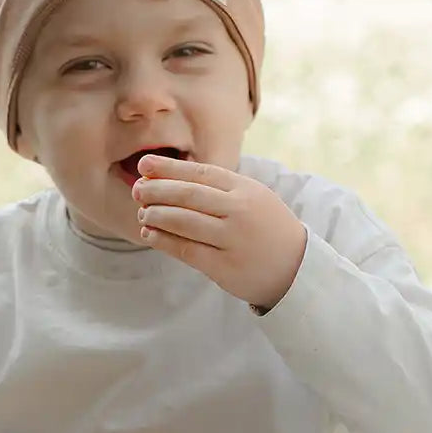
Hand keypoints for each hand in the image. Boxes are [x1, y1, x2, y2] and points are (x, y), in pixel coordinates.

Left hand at [133, 155, 307, 310]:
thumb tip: (171, 178)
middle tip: (136, 190)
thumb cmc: (265, 229)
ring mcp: (232, 239)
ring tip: (142, 213)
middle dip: (158, 190)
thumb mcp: (252, 198)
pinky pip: (187, 250)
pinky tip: (149, 235)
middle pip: (189, 195)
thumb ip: (220, 188)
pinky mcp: (224, 266)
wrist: (295, 267)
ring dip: (157, 215)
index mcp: (245, 189)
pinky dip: (164, 241)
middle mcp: (239, 210)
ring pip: (185, 222)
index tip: (144, 165)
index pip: (201, 173)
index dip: (169, 168)